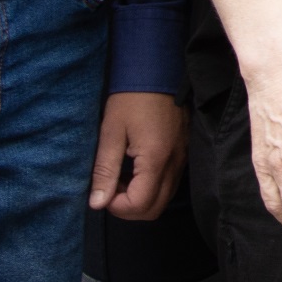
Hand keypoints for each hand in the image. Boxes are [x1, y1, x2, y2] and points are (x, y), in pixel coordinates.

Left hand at [91, 90, 188, 220]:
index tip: (103, 191)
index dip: (117, 207)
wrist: (158, 72)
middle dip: (129, 208)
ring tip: (122, 179)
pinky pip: (170, 184)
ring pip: (164, 199)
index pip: (140, 204)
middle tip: (111, 190)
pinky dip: (152, 188)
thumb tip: (97, 203)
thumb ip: (105, 170)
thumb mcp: (111, 132)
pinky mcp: (184, 153)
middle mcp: (174, 164)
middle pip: (155, 209)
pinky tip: (136, 170)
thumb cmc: (131, 99)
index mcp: (155, 159)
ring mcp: (183, 159)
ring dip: (141, 199)